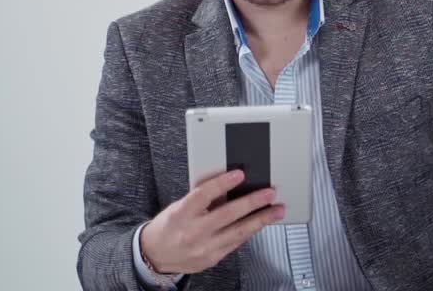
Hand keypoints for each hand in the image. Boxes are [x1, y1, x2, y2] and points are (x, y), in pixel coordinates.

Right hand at [140, 169, 285, 274]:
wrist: (156, 255)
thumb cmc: (169, 226)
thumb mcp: (179, 207)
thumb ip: (202, 198)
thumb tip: (229, 184)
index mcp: (181, 214)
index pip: (203, 195)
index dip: (222, 183)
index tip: (239, 174)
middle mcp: (193, 232)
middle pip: (227, 215)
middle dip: (252, 203)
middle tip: (269, 193)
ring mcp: (204, 248)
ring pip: (238, 232)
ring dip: (261, 220)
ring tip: (277, 210)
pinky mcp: (213, 258)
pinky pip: (236, 243)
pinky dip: (250, 231)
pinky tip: (261, 223)